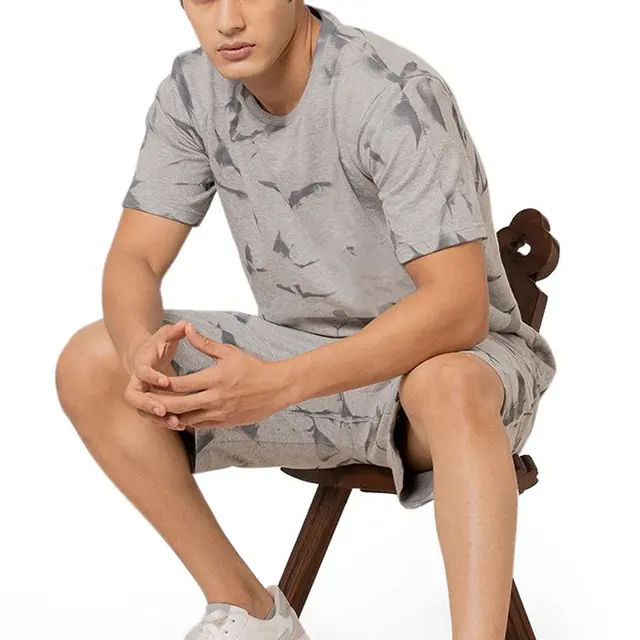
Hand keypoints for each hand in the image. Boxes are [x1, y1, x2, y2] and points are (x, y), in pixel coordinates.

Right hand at [122, 321, 189, 430]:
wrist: (143, 355)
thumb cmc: (157, 344)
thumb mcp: (165, 334)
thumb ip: (175, 330)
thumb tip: (186, 324)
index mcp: (141, 363)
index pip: (141, 371)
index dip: (151, 376)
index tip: (165, 381)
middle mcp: (136, 381)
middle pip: (133, 397)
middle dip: (147, 405)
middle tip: (163, 410)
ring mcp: (141, 394)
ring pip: (142, 411)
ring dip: (158, 419)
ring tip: (177, 423)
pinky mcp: (148, 403)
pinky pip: (153, 416)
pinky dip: (165, 421)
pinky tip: (182, 425)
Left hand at [143, 322, 291, 429]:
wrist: (277, 387)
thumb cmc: (254, 367)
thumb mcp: (229, 352)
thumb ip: (205, 343)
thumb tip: (188, 329)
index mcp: (215, 378)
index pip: (181, 384)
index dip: (163, 384)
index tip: (151, 381)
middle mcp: (216, 398)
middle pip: (180, 405)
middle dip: (161, 404)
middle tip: (147, 401)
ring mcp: (221, 413)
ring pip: (188, 419)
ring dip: (173, 416)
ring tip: (159, 411)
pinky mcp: (226, 423)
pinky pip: (201, 425)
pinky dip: (188, 422)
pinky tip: (180, 417)